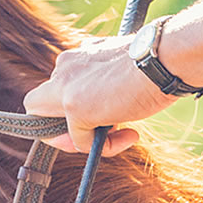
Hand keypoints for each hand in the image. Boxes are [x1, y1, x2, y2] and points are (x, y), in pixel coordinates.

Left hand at [24, 35, 180, 153]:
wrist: (164, 58)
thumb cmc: (155, 62)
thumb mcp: (122, 70)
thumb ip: (104, 83)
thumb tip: (104, 109)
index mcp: (78, 55)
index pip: (57, 85)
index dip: (65, 107)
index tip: (93, 116)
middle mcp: (65, 67)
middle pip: (38, 105)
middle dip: (61, 127)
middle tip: (95, 134)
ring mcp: (66, 88)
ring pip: (51, 127)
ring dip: (79, 140)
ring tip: (119, 135)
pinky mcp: (74, 108)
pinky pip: (80, 142)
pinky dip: (103, 147)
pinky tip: (130, 135)